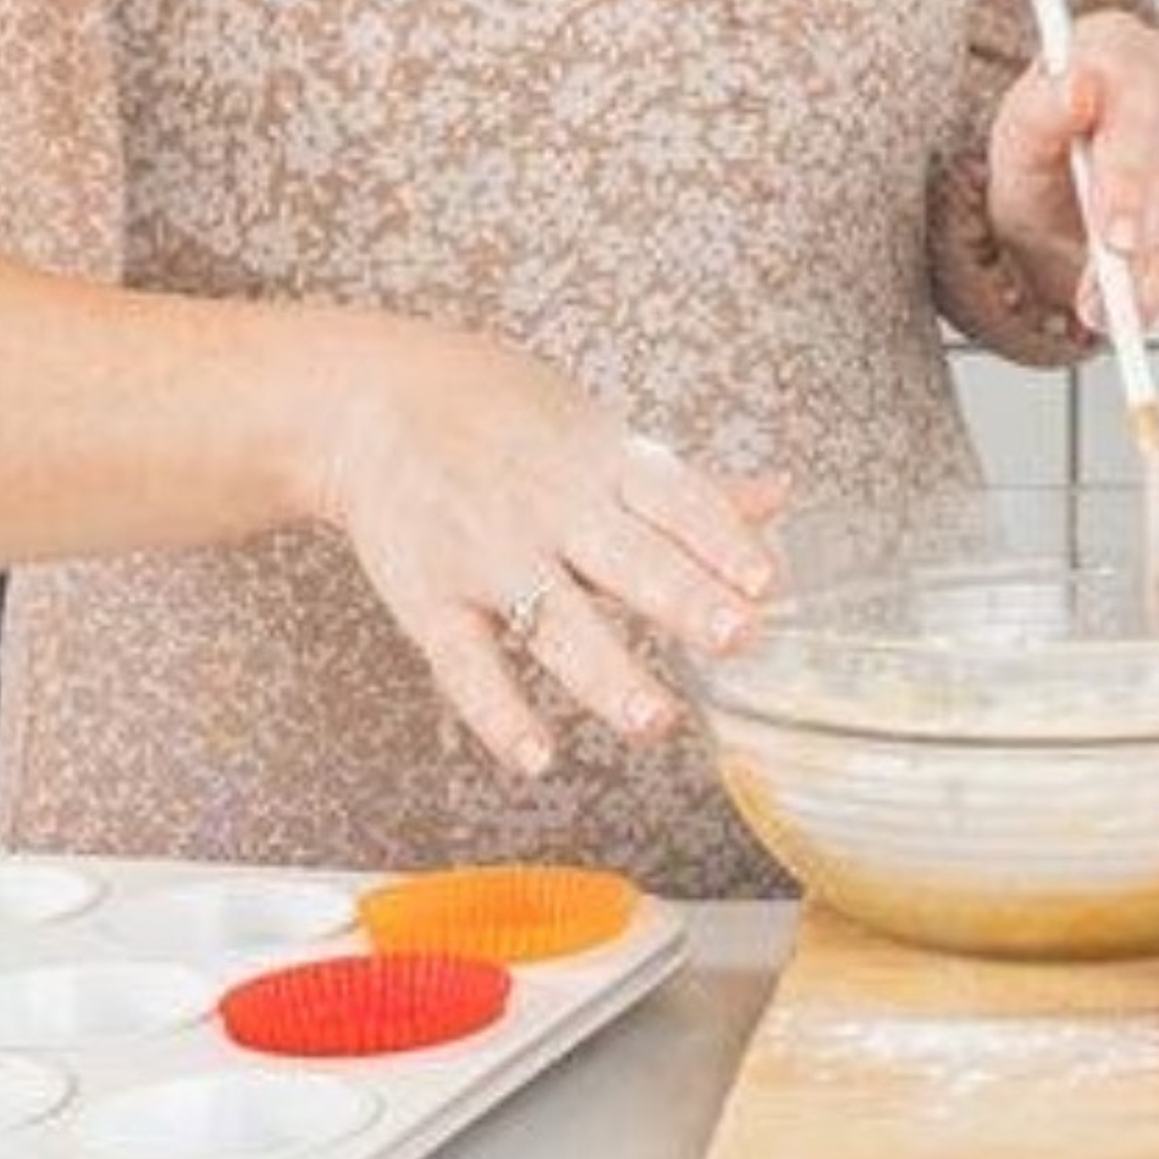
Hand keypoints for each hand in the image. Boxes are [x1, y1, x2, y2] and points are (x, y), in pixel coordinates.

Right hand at [308, 313, 786, 779]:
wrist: (378, 403)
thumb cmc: (509, 422)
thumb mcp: (603, 438)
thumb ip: (688, 486)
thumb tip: (780, 497)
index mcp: (606, 462)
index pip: (676, 500)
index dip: (722, 540)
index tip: (766, 581)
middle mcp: (553, 506)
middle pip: (628, 557)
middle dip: (684, 598)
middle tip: (738, 637)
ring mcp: (489, 555)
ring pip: (555, 620)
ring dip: (607, 672)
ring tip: (657, 720)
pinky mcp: (430, 598)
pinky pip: (466, 663)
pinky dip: (499, 712)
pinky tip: (537, 755)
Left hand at [986, 10, 1158, 325]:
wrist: (1069, 182)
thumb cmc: (1047, 155)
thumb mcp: (1017, 143)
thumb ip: (1040, 113)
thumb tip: (1074, 87)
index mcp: (1115, 42)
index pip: (1137, 102)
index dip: (1129, 176)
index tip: (1115, 240)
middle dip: (1145, 241)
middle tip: (1111, 298)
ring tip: (1124, 307)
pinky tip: (1155, 280)